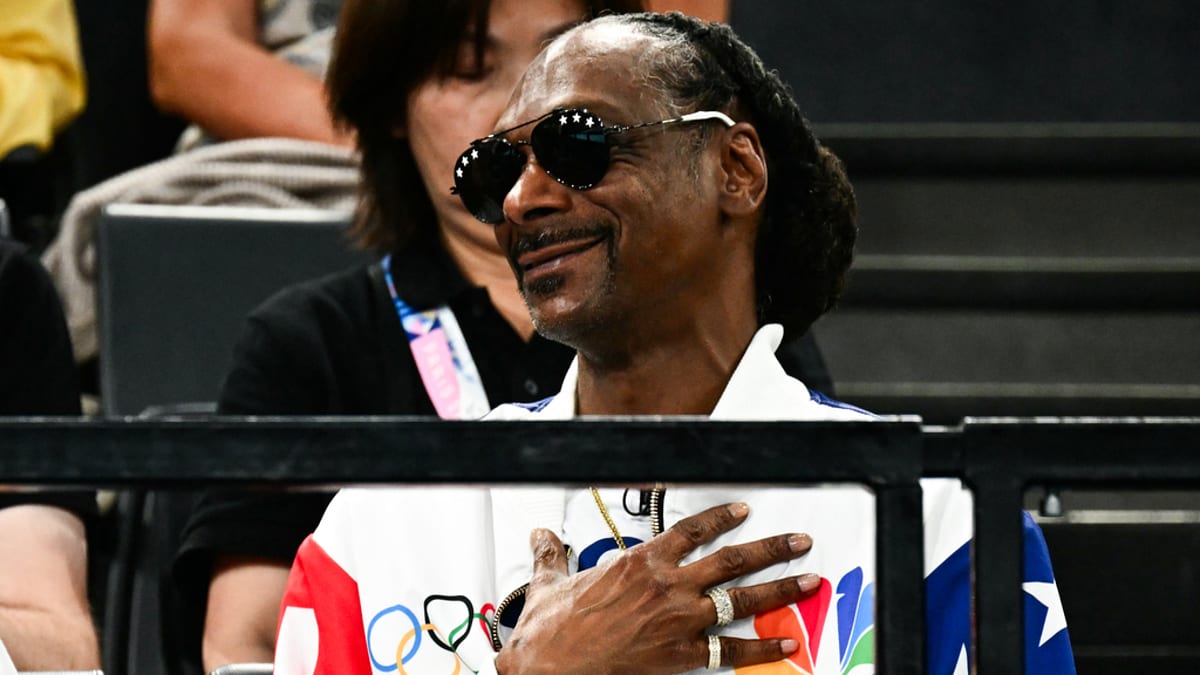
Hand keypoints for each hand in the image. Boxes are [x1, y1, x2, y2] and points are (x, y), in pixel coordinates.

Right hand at [495, 502, 818, 673]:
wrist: (551, 666)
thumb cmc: (552, 630)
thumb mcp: (549, 583)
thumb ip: (550, 555)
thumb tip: (541, 536)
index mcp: (639, 562)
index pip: (690, 529)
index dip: (721, 518)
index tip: (742, 512)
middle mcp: (667, 586)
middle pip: (732, 559)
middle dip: (772, 548)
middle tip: (799, 541)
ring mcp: (679, 620)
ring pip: (742, 598)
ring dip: (780, 587)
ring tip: (809, 578)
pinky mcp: (681, 656)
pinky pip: (732, 651)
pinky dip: (763, 648)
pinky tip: (786, 643)